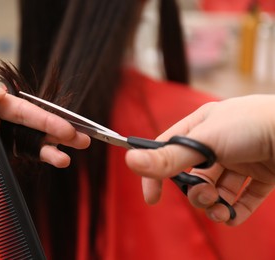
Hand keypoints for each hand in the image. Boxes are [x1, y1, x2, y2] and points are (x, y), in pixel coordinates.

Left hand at [0, 74, 89, 192]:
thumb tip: (1, 92)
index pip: (25, 109)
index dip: (47, 119)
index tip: (65, 128)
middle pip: (36, 123)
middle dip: (60, 131)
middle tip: (83, 139)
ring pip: (32, 140)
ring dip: (52, 147)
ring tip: (70, 155)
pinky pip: (21, 154)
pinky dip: (38, 157)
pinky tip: (52, 160)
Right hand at [125, 95, 274, 224]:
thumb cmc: (252, 126)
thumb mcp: (204, 141)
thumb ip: (168, 157)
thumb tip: (131, 161)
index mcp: (201, 127)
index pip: (168, 151)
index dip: (158, 174)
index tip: (152, 198)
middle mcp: (219, 143)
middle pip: (193, 175)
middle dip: (194, 192)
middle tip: (202, 196)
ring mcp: (241, 159)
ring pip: (216, 188)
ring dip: (213, 204)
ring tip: (220, 208)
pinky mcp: (262, 174)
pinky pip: (241, 197)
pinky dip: (235, 210)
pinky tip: (233, 216)